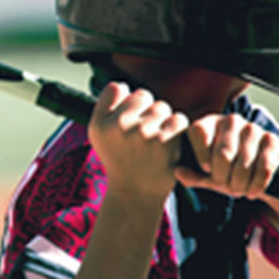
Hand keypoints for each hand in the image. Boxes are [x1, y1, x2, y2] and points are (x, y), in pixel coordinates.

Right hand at [89, 82, 189, 201]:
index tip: (127, 120)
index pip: (117, 88)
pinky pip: (178, 119)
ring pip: (162, 107)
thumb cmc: (121, 159)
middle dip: (146, 111)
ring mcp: (142, 133)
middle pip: (143, 95)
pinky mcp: (165, 141)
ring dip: (163, 121)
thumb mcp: (100, 135)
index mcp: (100, 123)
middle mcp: (118, 126)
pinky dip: (177, 130)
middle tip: (142, 136)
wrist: (136, 193)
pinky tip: (168, 146)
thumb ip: (106, 106)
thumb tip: (122, 85)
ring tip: (154, 143)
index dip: (126, 102)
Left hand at [175, 113, 278, 198]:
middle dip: (223, 178)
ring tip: (237, 188)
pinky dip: (256, 185)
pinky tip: (252, 189)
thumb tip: (178, 172)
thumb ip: (191, 174)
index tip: (206, 170)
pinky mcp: (272, 140)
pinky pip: (263, 168)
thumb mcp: (205, 174)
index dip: (201, 155)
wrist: (257, 171)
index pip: (199, 131)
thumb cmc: (225, 169)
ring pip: (243, 165)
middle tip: (225, 185)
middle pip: (223, 155)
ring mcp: (253, 128)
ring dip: (239, 185)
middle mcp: (230, 120)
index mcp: (209, 123)